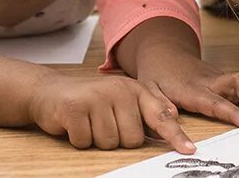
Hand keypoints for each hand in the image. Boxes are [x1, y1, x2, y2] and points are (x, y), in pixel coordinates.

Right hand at [28, 72, 194, 153]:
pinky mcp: (75, 107)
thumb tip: (174, 115)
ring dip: (96, 140)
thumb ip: (147, 107)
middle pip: (133, 139)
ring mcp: (96, 97)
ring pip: (109, 143)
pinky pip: (86, 141)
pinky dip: (79, 139)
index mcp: (134, 89)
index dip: (175, 135)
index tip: (189, 150)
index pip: (159, 115)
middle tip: (102, 123)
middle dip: (117, 139)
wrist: (49, 91)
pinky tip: (74, 124)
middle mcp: (118, 90)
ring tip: (88, 122)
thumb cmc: (90, 100)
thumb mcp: (121, 99)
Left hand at [138, 49, 238, 128]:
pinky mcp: (231, 81)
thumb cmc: (156, 74)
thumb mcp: (148, 90)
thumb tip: (173, 116)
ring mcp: (224, 79)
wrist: (163, 52)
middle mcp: (213, 81)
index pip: (216, 101)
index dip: (234, 111)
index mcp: (194, 88)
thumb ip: (159, 104)